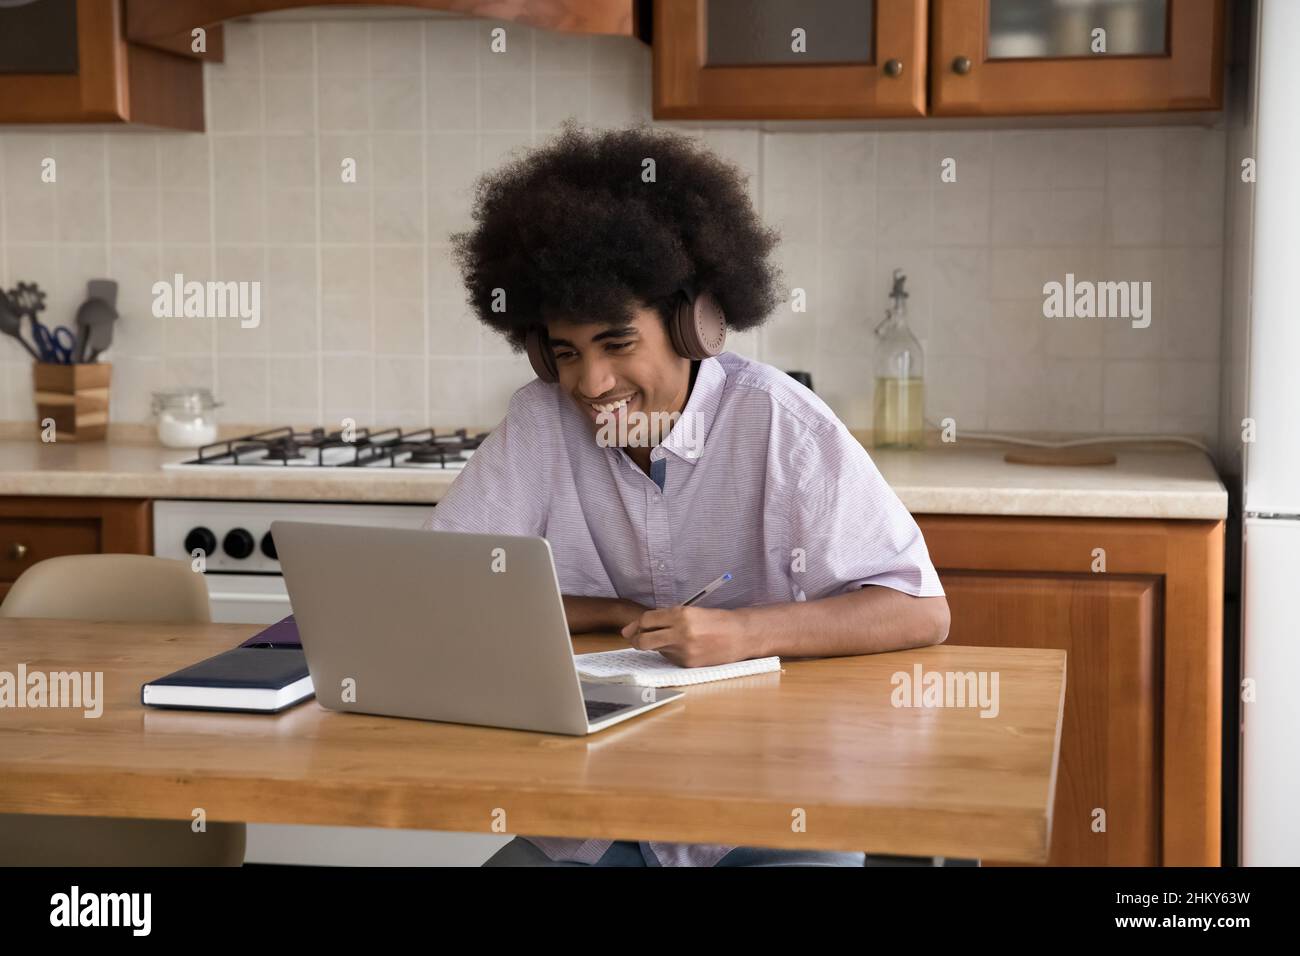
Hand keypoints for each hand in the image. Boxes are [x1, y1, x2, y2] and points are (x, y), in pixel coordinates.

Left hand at [620, 606, 750, 667]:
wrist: (741, 636)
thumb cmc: (715, 621)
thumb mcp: (690, 611)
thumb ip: (663, 618)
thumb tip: (633, 629)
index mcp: (681, 614)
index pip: (645, 620)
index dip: (636, 625)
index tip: (633, 628)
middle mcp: (681, 632)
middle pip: (643, 641)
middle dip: (636, 640)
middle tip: (637, 639)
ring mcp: (684, 650)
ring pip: (656, 650)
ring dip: (658, 645)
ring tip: (676, 639)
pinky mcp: (688, 664)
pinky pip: (669, 658)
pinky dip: (672, 653)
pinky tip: (686, 648)